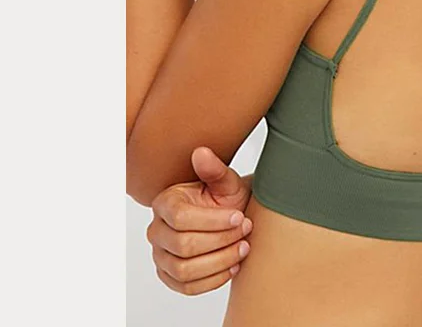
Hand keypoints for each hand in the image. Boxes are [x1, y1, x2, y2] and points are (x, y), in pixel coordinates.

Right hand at [146, 147, 253, 295]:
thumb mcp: (225, 181)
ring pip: (185, 270)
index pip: (181, 218)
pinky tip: (233, 265)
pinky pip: (187, 287)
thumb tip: (201, 152)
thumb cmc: (226, 197)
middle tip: (246, 231)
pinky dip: (213, 280)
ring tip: (243, 248)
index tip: (239, 217)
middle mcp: (157, 230)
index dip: (213, 221)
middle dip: (221, 240)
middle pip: (183, 246)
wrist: (233, 215)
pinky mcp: (170, 276)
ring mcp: (161, 255)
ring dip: (220, 261)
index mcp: (165, 202)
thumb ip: (214, 169)